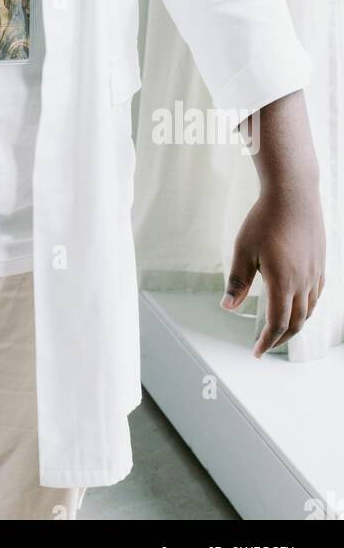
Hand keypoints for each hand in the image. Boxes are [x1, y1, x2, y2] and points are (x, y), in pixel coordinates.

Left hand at [222, 183, 324, 355]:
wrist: (293, 195)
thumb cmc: (264, 219)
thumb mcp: (243, 250)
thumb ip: (237, 281)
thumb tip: (227, 307)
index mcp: (283, 282)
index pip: (277, 323)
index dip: (267, 341)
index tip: (257, 352)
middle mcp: (303, 282)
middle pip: (296, 322)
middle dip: (281, 339)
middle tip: (267, 345)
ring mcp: (315, 273)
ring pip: (309, 310)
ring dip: (295, 324)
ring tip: (281, 329)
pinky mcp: (320, 263)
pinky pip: (317, 294)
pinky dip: (307, 307)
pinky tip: (299, 304)